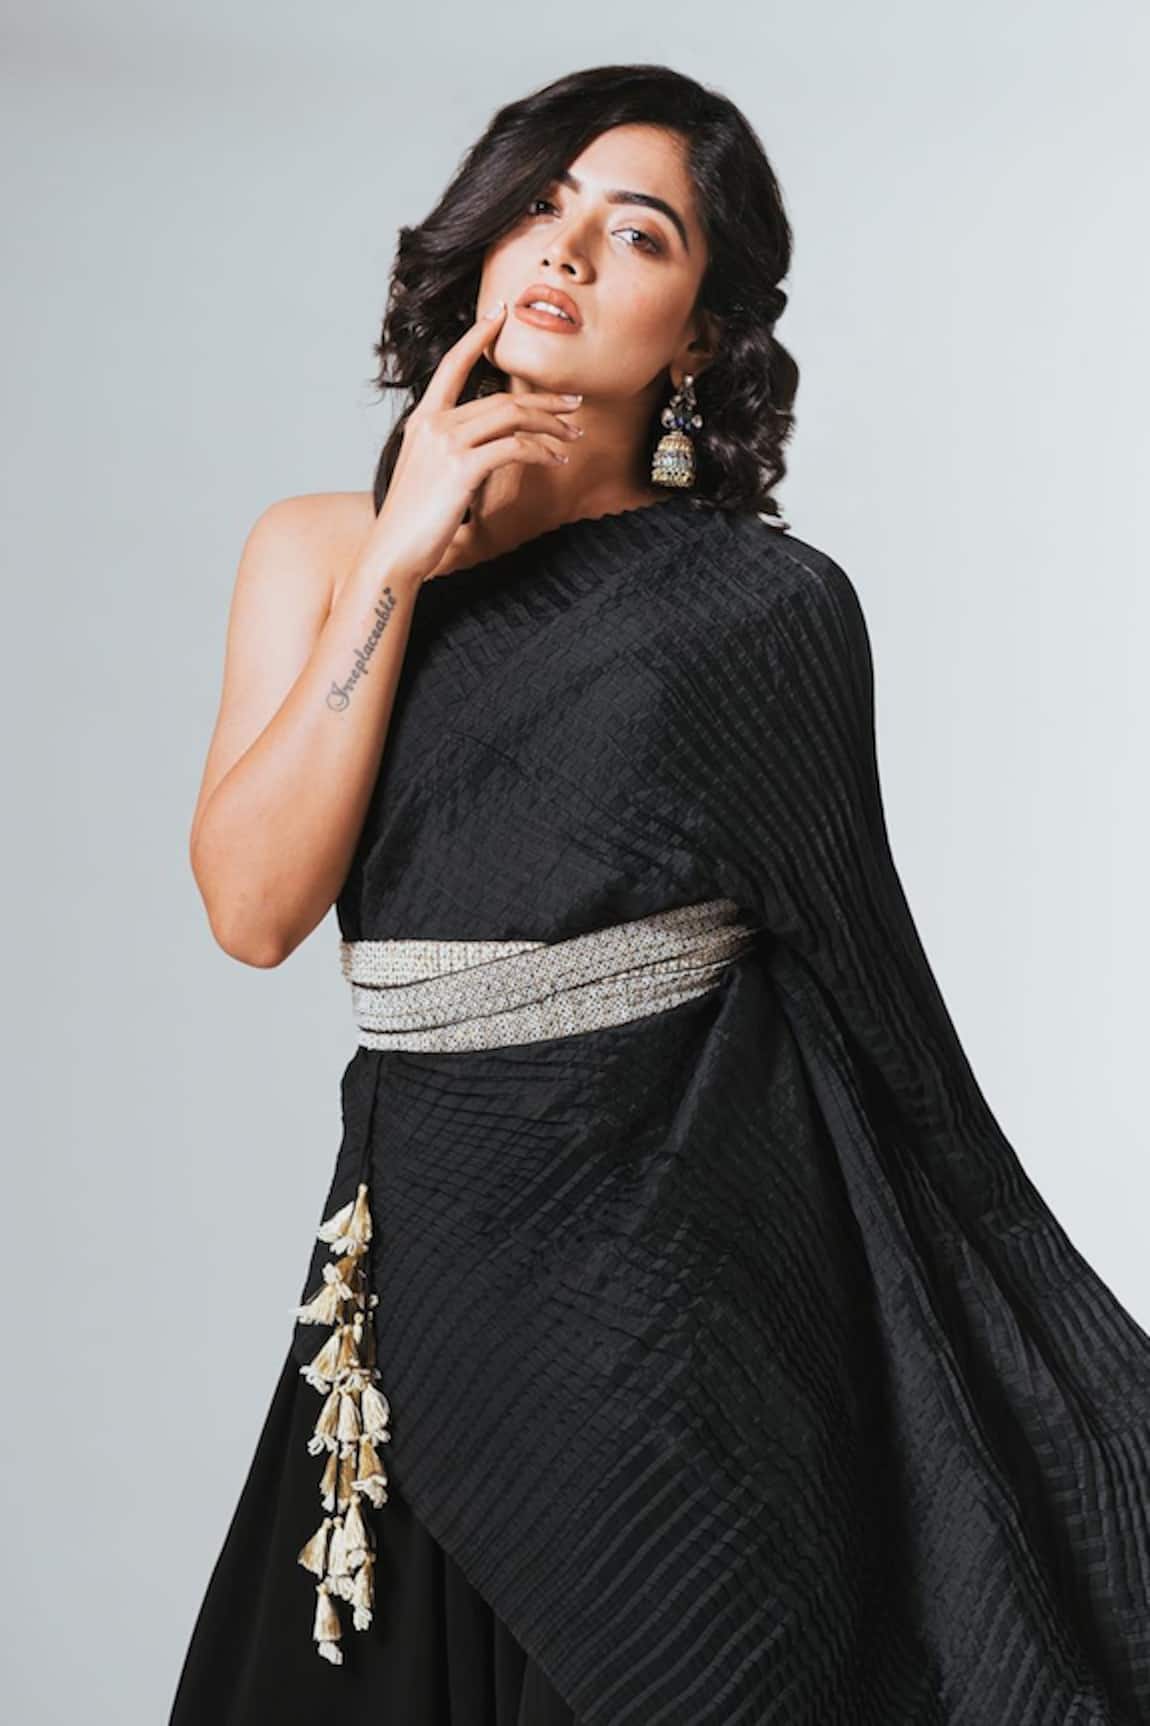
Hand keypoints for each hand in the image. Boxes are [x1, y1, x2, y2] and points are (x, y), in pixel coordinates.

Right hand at [365, 301, 583, 586]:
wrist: (393, 551)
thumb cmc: (413, 521)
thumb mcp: (428, 475)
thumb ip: (452, 451)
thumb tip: (485, 446)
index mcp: (423, 421)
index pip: (452, 365)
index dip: (478, 336)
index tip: (501, 313)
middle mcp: (433, 424)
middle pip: (499, 398)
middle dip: (543, 401)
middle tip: (573, 405)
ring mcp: (446, 444)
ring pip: (511, 417)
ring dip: (550, 424)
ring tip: (573, 434)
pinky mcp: (461, 468)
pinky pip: (514, 447)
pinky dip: (541, 450)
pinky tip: (556, 458)